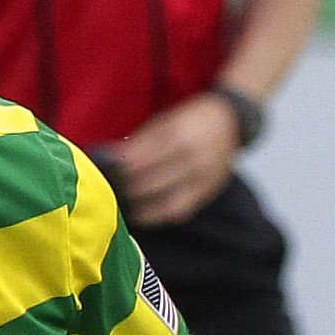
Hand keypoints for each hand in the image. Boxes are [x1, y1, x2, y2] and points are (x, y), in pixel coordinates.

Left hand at [96, 92, 243, 228]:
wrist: (231, 123)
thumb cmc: (191, 119)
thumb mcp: (166, 120)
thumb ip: (141, 140)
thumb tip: (112, 158)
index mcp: (179, 135)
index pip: (142, 158)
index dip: (120, 168)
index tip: (103, 170)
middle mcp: (193, 158)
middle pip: (150, 181)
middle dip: (126, 187)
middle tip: (106, 189)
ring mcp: (202, 178)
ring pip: (163, 200)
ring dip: (138, 204)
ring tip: (120, 204)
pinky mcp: (206, 192)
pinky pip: (178, 210)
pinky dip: (157, 215)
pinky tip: (141, 214)